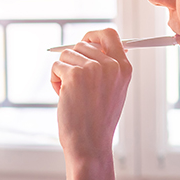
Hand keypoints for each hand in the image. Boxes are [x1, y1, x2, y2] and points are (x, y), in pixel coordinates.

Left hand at [50, 28, 131, 163]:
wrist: (90, 144)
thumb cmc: (98, 121)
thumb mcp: (113, 91)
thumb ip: (107, 67)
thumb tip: (91, 44)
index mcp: (124, 68)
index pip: (109, 34)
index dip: (93, 36)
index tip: (84, 42)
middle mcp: (111, 65)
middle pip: (82, 44)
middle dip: (73, 61)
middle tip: (75, 85)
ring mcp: (93, 69)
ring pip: (66, 55)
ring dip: (63, 73)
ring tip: (71, 94)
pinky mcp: (74, 75)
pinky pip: (56, 67)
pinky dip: (55, 81)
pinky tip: (63, 98)